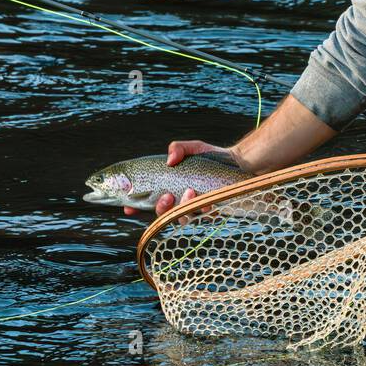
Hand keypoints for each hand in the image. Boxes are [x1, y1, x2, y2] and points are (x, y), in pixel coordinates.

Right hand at [121, 139, 240, 217]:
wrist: (236, 163)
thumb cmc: (210, 156)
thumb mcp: (192, 147)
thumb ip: (178, 148)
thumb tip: (170, 160)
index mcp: (169, 187)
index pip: (147, 200)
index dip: (135, 206)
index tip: (128, 207)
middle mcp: (178, 200)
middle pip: (161, 213)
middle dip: (160, 208)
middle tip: (166, 196)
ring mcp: (193, 208)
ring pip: (180, 217)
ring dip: (181, 207)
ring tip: (190, 192)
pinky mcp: (209, 211)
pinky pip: (201, 216)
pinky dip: (200, 208)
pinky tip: (204, 199)